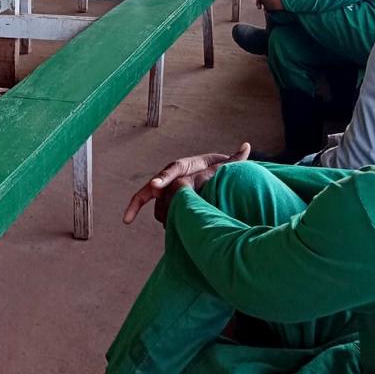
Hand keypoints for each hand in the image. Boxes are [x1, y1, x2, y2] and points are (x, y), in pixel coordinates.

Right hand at [123, 143, 250, 224]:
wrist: (206, 171)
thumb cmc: (214, 168)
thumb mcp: (224, 164)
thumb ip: (235, 159)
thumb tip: (247, 146)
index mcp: (182, 166)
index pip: (170, 171)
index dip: (163, 179)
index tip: (156, 186)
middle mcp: (169, 175)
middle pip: (154, 187)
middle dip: (148, 200)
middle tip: (140, 214)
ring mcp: (163, 185)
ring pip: (155, 199)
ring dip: (157, 211)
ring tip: (162, 227)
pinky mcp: (160, 195)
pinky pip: (146, 202)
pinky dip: (138, 210)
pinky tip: (127, 220)